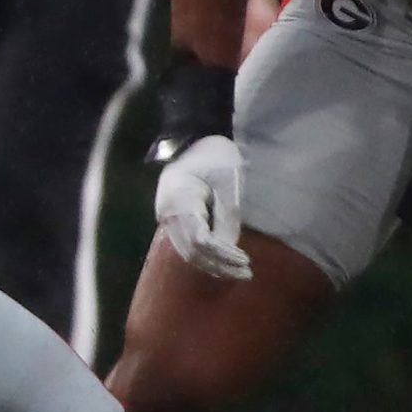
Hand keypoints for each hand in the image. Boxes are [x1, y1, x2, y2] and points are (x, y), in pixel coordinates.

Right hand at [154, 135, 250, 280]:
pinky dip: (203, 256)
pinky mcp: (171, 217)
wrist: (195, 137)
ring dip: (211, 265)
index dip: (222, 255)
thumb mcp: (228, 182)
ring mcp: (166, 215)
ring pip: (186, 252)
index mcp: (180, 199)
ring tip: (237, 272)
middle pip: (191, 251)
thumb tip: (230, 248)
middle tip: (246, 273)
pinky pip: (185, 244)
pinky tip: (221, 261)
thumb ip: (228, 215)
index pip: (200, 239)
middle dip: (218, 265)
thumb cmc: (215, 155)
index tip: (245, 261)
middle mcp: (167, 211)